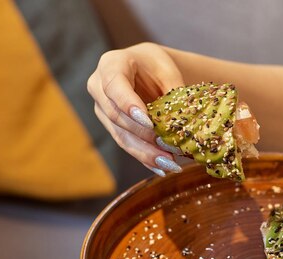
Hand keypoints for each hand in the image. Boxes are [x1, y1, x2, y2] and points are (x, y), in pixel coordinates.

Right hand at [87, 42, 184, 175]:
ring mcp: (102, 109)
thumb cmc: (155, 67)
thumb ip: (173, 92)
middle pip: (116, 115)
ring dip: (145, 152)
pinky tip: (161, 168)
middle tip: (168, 148)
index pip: (114, 86)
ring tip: (168, 163)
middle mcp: (99, 88)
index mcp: (111, 65)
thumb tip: (183, 122)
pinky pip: (125, 144)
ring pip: (120, 135)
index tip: (148, 122)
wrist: (145, 70)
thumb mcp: (167, 71)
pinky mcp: (110, 127)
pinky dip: (144, 157)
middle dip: (143, 135)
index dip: (128, 104)